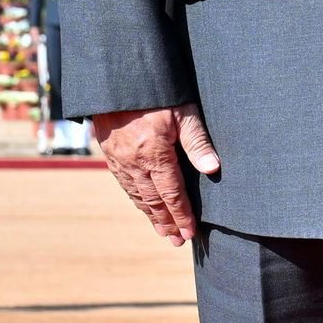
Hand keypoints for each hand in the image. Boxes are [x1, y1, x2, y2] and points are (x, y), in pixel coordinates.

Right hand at [96, 104, 220, 245]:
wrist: (115, 81)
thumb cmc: (157, 93)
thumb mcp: (183, 112)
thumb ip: (197, 141)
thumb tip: (213, 168)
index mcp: (154, 153)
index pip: (172, 193)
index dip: (182, 215)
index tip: (190, 233)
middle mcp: (134, 161)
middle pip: (154, 200)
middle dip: (167, 223)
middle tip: (177, 242)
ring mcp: (119, 159)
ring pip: (137, 195)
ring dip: (151, 216)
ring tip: (163, 232)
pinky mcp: (109, 154)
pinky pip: (124, 184)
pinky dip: (136, 199)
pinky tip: (144, 206)